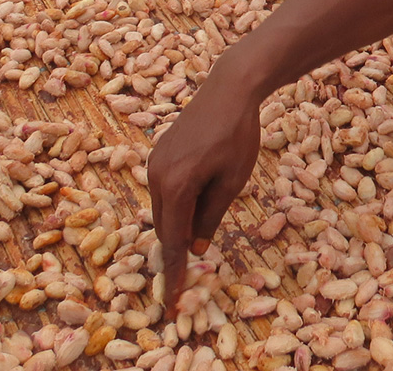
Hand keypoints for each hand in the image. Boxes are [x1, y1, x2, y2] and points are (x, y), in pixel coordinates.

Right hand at [148, 79, 262, 310]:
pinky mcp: (159, 153)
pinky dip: (176, 207)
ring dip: (177, 228)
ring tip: (196, 242)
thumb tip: (195, 250)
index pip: (172, 242)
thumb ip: (210, 218)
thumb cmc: (238, 135)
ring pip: (163, 209)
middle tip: (186, 283)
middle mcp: (156, 176)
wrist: (229, 88)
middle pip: (164, 227)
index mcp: (176, 186)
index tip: (172, 304)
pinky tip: (194, 210)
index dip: (173, 275)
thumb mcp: (232, 182)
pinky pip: (164, 191)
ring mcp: (154, 163)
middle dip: (174, 253)